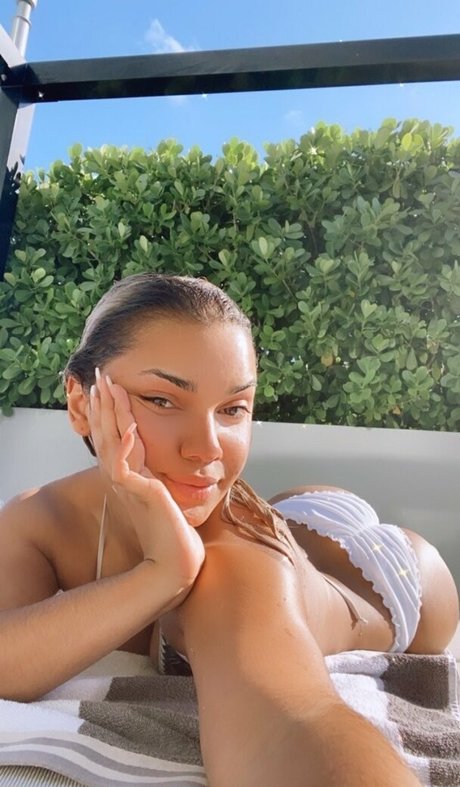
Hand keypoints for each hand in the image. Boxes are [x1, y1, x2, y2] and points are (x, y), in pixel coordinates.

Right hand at [89, 369, 204, 591]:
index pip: (118, 438)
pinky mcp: (140, 496)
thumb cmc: (179, 535)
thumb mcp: (172, 498)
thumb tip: (184, 466)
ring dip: (110, 415)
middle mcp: (126, 481)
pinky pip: (125, 467)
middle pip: (108, 436)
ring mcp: (130, 488)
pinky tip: (131, 428)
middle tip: (101, 376)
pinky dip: (127, 446)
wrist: (181, 563)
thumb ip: (167, 481)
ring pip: (112, 444)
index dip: (112, 414)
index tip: (111, 388)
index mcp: (133, 478)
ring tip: (108, 389)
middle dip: (104, 405)